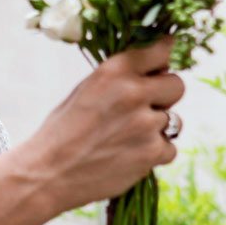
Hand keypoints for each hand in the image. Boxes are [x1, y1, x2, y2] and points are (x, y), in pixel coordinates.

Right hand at [25, 37, 183, 213]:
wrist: (48, 173)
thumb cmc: (64, 130)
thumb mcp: (86, 89)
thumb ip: (121, 78)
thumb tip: (157, 69)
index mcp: (114, 70)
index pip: (162, 50)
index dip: (167, 58)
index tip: (165, 65)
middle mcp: (133, 92)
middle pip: (177, 85)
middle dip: (165, 95)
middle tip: (144, 108)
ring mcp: (145, 124)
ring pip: (173, 120)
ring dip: (156, 128)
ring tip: (126, 137)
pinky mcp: (151, 153)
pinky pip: (169, 148)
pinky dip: (154, 153)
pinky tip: (129, 155)